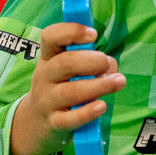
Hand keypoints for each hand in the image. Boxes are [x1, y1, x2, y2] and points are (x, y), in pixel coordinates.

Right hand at [9, 23, 124, 154]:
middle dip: (91, 61)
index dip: (71, 31)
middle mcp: (45, 76)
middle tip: (108, 64)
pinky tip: (102, 106)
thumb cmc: (61, 88)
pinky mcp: (54, 123)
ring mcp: (47, 101)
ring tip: (119, 82)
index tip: (93, 34)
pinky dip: (87, 112)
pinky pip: (70, 119)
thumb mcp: (68, 71)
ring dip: (99, 85)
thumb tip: (111, 67)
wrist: (36, 123)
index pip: (50, 37)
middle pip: (64, 63)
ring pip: (70, 92)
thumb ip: (89, 62)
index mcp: (48, 57)